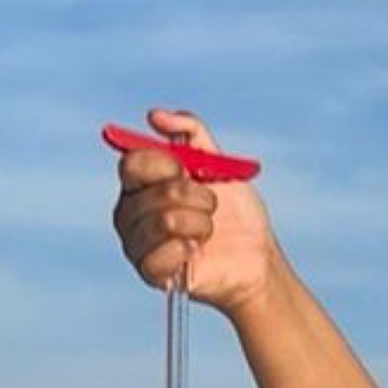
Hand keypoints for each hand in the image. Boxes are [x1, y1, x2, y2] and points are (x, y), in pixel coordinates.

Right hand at [111, 107, 276, 312]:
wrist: (257, 256)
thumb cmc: (236, 211)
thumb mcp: (220, 163)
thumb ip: (191, 132)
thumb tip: (155, 115)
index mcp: (141, 182)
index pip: (134, 162)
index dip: (169, 166)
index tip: (192, 173)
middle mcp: (129, 210)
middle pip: (154, 193)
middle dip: (197, 197)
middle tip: (211, 206)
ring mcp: (135, 242)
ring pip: (162, 222)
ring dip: (200, 224)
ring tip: (208, 230)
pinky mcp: (148, 272)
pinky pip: (160, 254)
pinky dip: (189, 249)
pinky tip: (197, 252)